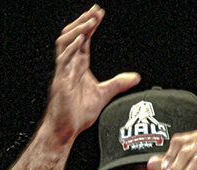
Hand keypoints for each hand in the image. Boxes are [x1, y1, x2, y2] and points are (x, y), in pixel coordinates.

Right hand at [43, 5, 140, 143]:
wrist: (65, 130)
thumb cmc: (77, 114)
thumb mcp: (103, 95)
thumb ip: (118, 84)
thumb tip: (135, 77)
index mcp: (77, 66)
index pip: (83, 39)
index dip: (90, 25)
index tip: (99, 13)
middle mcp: (69, 65)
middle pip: (72, 35)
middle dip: (82, 21)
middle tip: (95, 11)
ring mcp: (63, 72)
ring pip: (65, 43)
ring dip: (77, 30)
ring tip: (90, 21)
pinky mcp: (60, 81)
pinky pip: (63, 60)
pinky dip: (72, 48)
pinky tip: (81, 39)